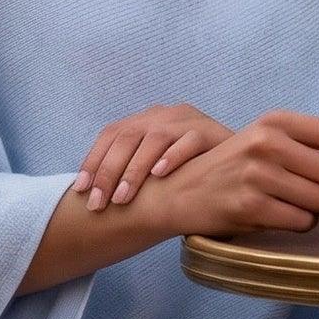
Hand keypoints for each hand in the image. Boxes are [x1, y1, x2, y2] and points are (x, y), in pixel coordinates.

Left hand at [75, 103, 230, 211]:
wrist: (236, 167)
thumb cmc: (187, 174)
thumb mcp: (153, 170)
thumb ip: (128, 173)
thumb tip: (90, 196)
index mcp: (145, 120)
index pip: (111, 134)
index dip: (94, 161)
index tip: (82, 190)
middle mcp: (164, 115)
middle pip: (128, 136)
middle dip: (109, 172)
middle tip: (101, 204)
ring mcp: (189, 119)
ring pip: (155, 137)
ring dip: (136, 169)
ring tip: (124, 197)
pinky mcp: (213, 131)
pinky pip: (190, 139)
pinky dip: (173, 156)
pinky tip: (160, 174)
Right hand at [154, 111, 318, 237]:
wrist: (180, 191)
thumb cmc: (232, 168)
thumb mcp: (265, 141)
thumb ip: (306, 144)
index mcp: (276, 121)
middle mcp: (267, 142)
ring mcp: (258, 174)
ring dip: (317, 210)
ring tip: (293, 205)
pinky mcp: (250, 206)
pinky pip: (301, 222)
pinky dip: (298, 225)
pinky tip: (278, 216)